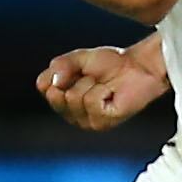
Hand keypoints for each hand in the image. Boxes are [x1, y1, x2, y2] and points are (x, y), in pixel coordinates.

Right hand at [36, 46, 168, 131]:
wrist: (138, 66)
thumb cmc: (111, 64)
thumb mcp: (79, 58)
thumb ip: (61, 66)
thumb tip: (53, 82)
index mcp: (63, 99)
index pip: (43, 86)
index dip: (60, 71)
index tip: (78, 68)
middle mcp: (71, 114)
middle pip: (55, 95)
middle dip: (74, 78)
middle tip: (92, 76)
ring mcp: (86, 121)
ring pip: (72, 98)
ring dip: (90, 84)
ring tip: (104, 84)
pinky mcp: (102, 123)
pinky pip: (90, 101)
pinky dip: (102, 90)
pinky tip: (111, 93)